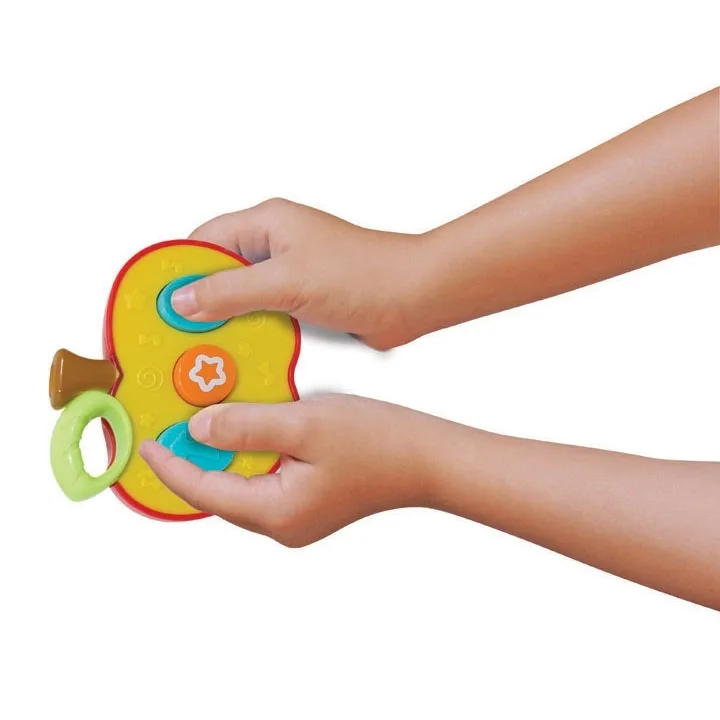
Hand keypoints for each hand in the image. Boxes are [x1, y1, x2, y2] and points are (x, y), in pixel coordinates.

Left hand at [139, 394, 436, 545]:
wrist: (427, 459)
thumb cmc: (378, 443)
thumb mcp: (304, 423)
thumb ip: (246, 425)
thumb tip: (199, 428)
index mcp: (276, 512)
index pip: (204, 490)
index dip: (170, 464)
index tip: (144, 442)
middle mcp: (282, 523)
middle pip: (218, 492)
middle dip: (190, 460)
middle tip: (168, 426)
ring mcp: (296, 516)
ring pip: (240, 485)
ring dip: (219, 455)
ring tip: (200, 424)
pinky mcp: (309, 502)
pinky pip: (262, 480)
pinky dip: (246, 455)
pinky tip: (246, 429)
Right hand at [171, 198, 430, 349]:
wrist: (415, 298)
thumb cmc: (363, 275)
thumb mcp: (287, 281)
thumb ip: (231, 290)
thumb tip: (183, 299)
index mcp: (268, 223)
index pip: (204, 241)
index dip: (176, 269)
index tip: (154, 299)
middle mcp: (276, 244)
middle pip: (218, 270)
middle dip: (196, 299)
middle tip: (173, 330)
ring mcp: (291, 273)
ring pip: (240, 295)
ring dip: (223, 318)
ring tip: (199, 346)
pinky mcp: (304, 299)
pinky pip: (264, 312)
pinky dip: (249, 330)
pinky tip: (237, 352)